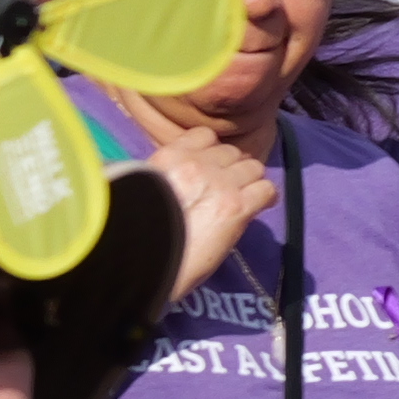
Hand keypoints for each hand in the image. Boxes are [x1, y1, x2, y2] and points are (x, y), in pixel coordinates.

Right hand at [136, 124, 275, 289]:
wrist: (139, 262)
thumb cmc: (132, 234)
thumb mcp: (139, 193)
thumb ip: (161, 178)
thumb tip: (174, 181)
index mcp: (167, 158)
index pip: (203, 136)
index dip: (212, 152)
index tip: (211, 166)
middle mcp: (196, 164)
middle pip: (231, 153)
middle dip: (231, 168)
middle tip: (228, 188)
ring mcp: (220, 184)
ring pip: (252, 167)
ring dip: (250, 181)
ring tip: (244, 197)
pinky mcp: (238, 206)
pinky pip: (266, 189)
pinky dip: (266, 196)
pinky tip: (261, 206)